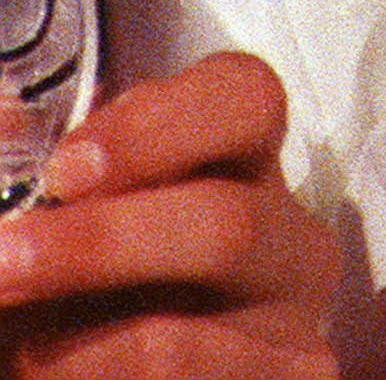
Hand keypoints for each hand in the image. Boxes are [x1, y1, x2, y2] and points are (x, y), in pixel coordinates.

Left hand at [0, 54, 338, 379]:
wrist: (110, 364)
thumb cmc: (98, 289)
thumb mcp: (81, 218)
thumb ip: (51, 175)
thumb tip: (8, 117)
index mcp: (249, 166)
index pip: (243, 102)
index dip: (154, 130)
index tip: (61, 170)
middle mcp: (289, 243)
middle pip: (224, 225)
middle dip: (97, 248)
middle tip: (0, 260)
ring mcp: (290, 334)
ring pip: (177, 345)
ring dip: (68, 352)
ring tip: (11, 348)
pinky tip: (42, 374)